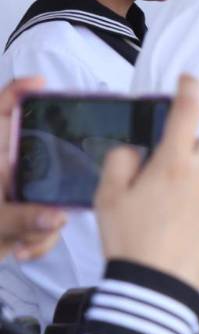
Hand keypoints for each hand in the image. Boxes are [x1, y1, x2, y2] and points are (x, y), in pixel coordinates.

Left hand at [0, 78, 66, 260]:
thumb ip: (23, 220)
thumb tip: (59, 217)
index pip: (2, 114)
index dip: (18, 92)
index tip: (39, 83)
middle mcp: (9, 172)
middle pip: (40, 151)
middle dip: (52, 178)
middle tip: (51, 201)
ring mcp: (21, 192)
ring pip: (51, 192)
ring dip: (40, 224)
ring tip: (22, 238)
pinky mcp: (31, 213)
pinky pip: (50, 220)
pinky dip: (41, 240)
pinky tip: (24, 250)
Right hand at [96, 74, 198, 289]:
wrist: (155, 286)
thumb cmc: (128, 240)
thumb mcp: (108, 196)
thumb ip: (121, 161)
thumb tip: (137, 150)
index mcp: (172, 164)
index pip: (186, 114)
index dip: (189, 91)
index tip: (189, 80)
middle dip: (188, 153)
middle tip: (165, 177)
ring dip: (195, 187)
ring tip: (171, 217)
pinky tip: (186, 232)